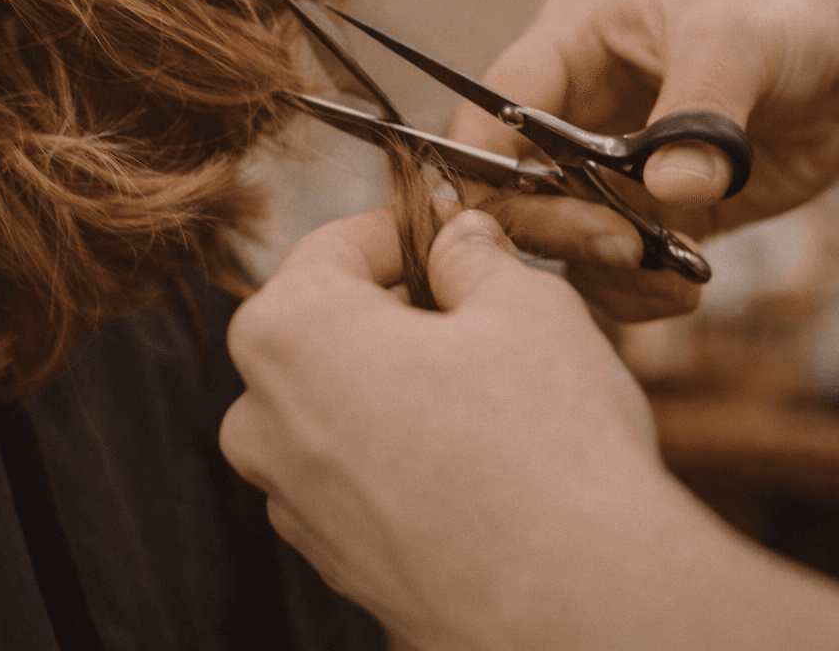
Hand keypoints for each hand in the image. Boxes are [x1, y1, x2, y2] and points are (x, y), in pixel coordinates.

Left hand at [220, 206, 709, 650]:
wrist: (576, 607)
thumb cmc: (545, 445)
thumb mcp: (525, 307)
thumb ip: (476, 257)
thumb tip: (460, 238)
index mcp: (288, 333)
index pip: (333, 247)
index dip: (404, 230)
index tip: (452, 231)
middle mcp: (262, 420)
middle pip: (324, 330)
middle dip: (398, 311)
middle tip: (482, 309)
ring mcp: (292, 503)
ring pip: (338, 407)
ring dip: (399, 386)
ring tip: (492, 393)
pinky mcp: (334, 563)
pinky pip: (358, 480)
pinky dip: (404, 458)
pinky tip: (481, 464)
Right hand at [450, 0, 838, 320]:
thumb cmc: (790, 11)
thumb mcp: (741, 42)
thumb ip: (701, 117)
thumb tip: (672, 191)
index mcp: (573, 37)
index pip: (493, 107)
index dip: (483, 163)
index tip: (506, 218)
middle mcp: (575, 102)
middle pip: (513, 183)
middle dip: (558, 225)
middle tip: (622, 247)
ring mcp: (607, 161)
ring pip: (559, 235)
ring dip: (602, 267)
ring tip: (669, 276)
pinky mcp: (648, 209)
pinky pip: (613, 264)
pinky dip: (636, 288)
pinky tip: (684, 289)